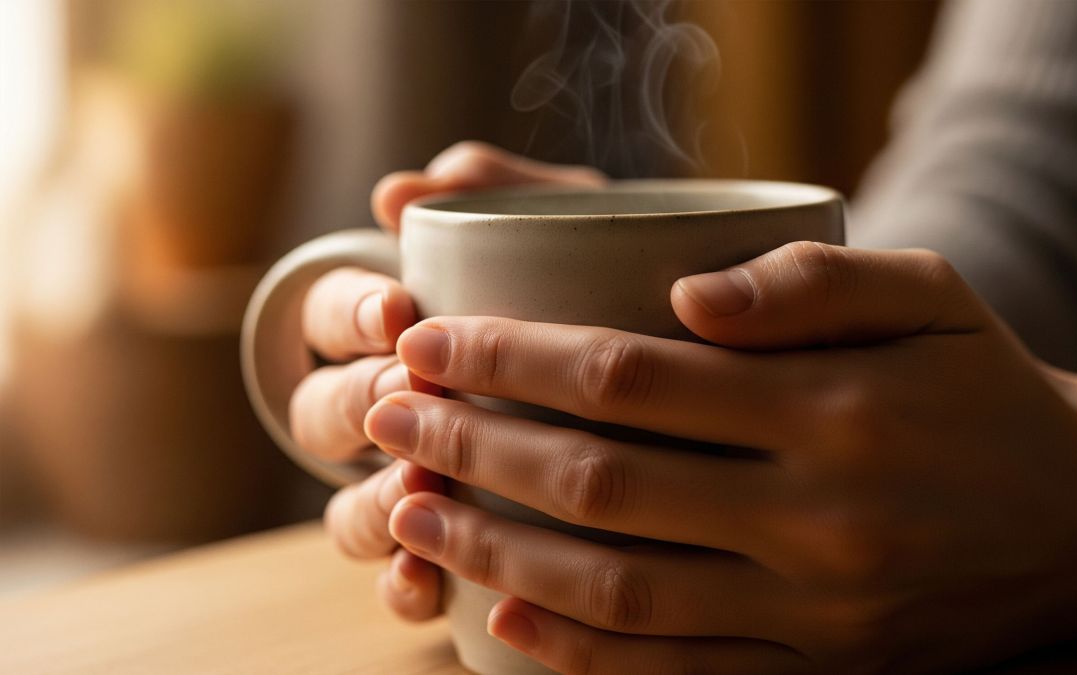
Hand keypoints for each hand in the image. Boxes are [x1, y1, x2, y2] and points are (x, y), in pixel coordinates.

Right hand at [296, 141, 603, 618]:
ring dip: (373, 499)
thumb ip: (508, 194)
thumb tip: (404, 192)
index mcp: (395, 326)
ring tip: (418, 485)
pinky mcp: (449, 553)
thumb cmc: (611, 287)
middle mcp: (388, 409)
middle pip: (323, 413)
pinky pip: (398, 581)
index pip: (328, 314)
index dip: (348, 315)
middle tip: (411, 393)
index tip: (397, 313)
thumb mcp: (577, 231)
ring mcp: (411, 485)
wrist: (694, 391)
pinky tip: (428, 580)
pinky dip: (402, 582)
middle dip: (359, 404)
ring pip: (348, 508)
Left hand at [363, 242, 1076, 672]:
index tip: (429, 341)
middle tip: (385, 416)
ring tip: (411, 510)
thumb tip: (680, 299)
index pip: (627, 380)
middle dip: (471, 446)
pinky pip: (675, 672)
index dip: (509, 358)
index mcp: (834, 409)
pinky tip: (501, 618)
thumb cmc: (983, 382)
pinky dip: (576, 652)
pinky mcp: (819, 670)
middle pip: (598, 483)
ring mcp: (815, 610)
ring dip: (495, 552)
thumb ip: (808, 282)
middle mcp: (817, 518)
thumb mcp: (927, 290)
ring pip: (617, 591)